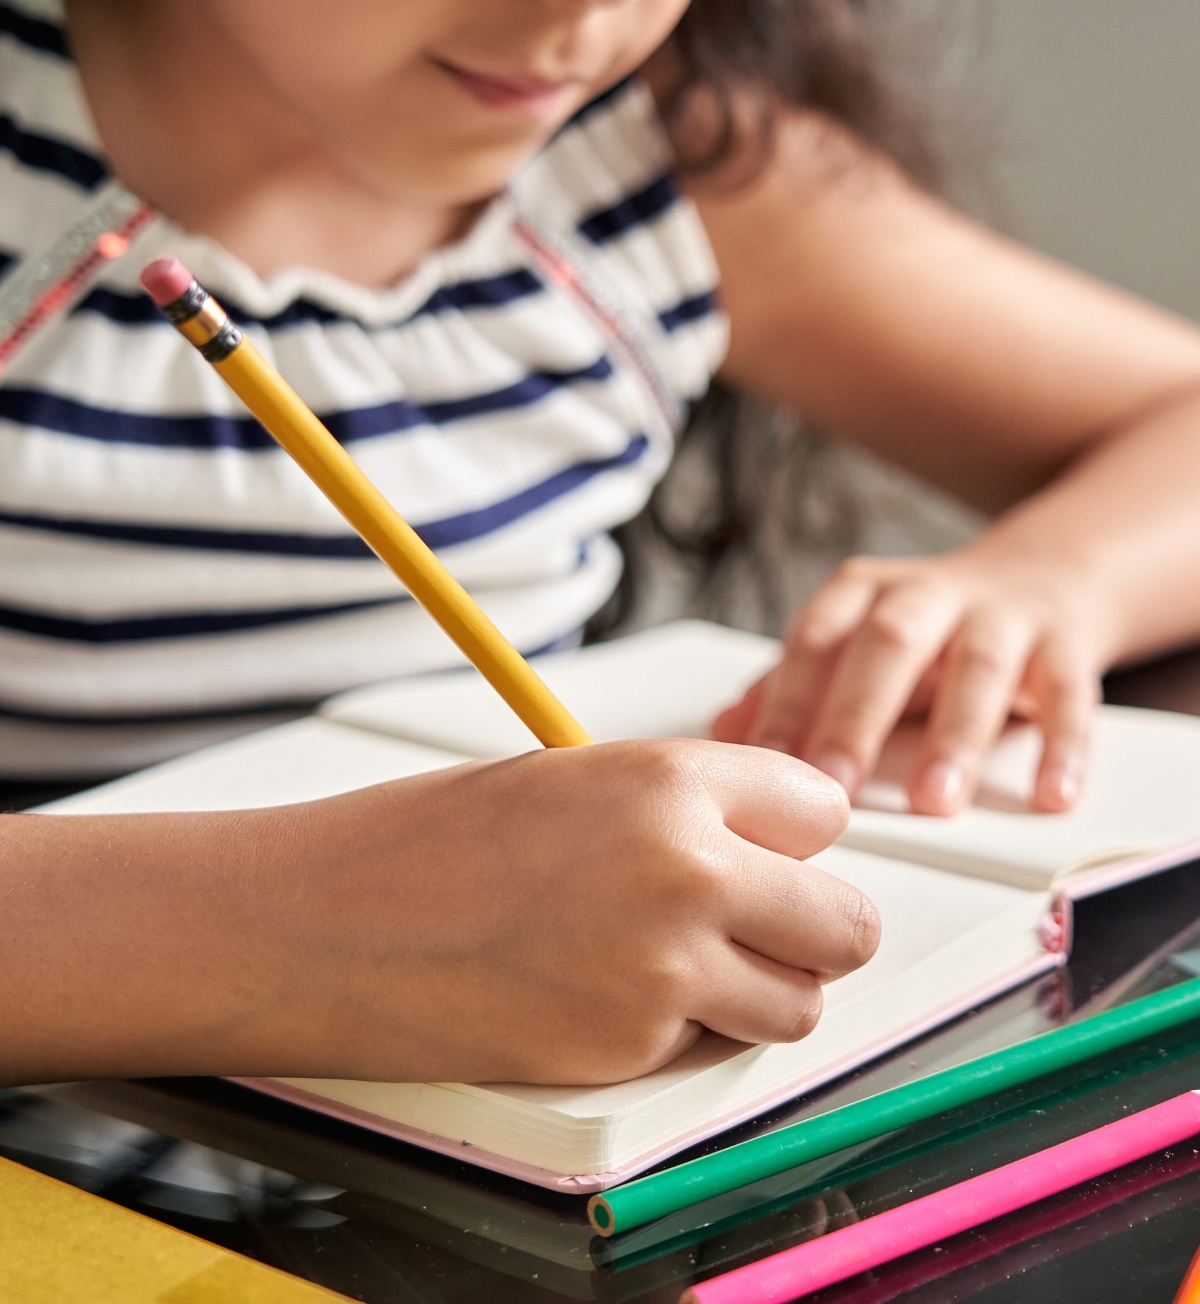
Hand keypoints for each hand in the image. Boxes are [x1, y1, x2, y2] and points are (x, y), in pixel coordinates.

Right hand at [275, 740, 877, 1083]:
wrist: (329, 924)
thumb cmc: (430, 841)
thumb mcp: (575, 782)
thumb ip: (682, 810)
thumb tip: (764, 851)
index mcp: (672, 779)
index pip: (822, 809)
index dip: (792, 836)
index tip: (768, 850)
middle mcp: (689, 870)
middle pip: (845, 922)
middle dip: (810, 926)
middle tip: (759, 925)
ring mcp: (664, 970)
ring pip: (799, 1002)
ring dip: (761, 989)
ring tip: (685, 965)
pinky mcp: (629, 1049)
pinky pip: (710, 1045)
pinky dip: (682, 1031)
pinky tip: (608, 995)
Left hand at [712, 549, 1104, 815]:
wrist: (1040, 577)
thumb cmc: (926, 629)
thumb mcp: (852, 644)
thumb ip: (790, 687)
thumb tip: (722, 735)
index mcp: (862, 594)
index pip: (814, 640)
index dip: (788, 700)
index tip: (767, 767)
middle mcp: (927, 595)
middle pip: (888, 643)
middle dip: (857, 714)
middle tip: (834, 785)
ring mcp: (1000, 615)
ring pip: (978, 666)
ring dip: (955, 735)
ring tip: (935, 800)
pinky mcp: (1065, 644)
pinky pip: (1069, 693)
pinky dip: (1061, 745)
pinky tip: (1049, 794)